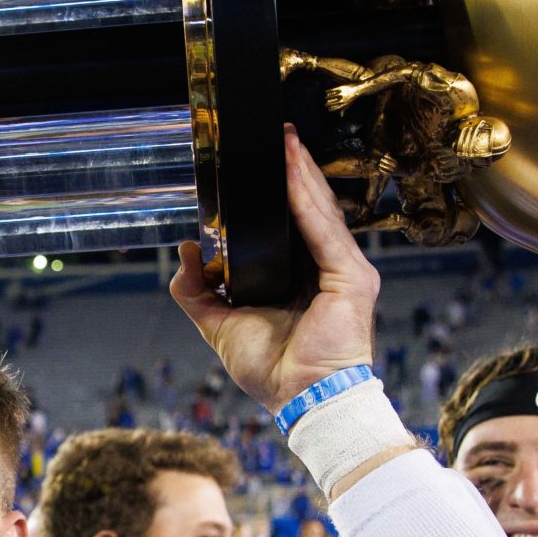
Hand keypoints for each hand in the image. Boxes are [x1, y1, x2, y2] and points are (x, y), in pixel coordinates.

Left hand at [169, 129, 379, 416]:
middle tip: (276, 135)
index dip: (281, 190)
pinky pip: (323, 229)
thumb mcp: (221, 325)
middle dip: (294, 169)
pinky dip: (305, 198)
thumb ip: (198, 291)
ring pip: (320, 210)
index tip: (263, 160)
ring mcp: (346, 271)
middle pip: (311, 208)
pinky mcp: (352, 277)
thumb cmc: (274, 372)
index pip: (295, 223)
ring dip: (300, 172)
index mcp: (305, 278)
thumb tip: (185, 252)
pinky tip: (291, 172)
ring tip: (284, 140)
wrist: (304, 402)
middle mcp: (329, 270)